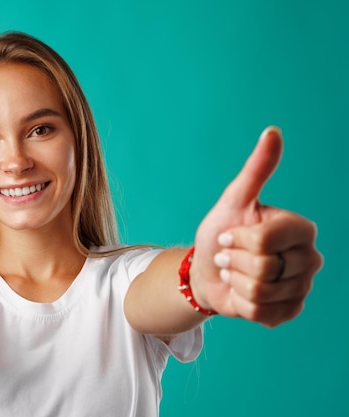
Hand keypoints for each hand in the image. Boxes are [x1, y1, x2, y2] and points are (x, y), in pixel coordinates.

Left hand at [191, 127, 322, 326]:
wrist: (207, 271)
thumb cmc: (219, 233)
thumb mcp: (233, 200)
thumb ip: (256, 170)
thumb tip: (272, 131)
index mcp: (301, 229)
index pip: (264, 241)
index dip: (234, 240)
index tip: (228, 235)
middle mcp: (310, 258)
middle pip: (262, 268)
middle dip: (232, 261)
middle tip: (229, 255)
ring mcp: (302, 287)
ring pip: (260, 292)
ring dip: (235, 282)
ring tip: (235, 272)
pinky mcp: (290, 311)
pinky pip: (260, 313)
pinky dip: (241, 303)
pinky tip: (241, 292)